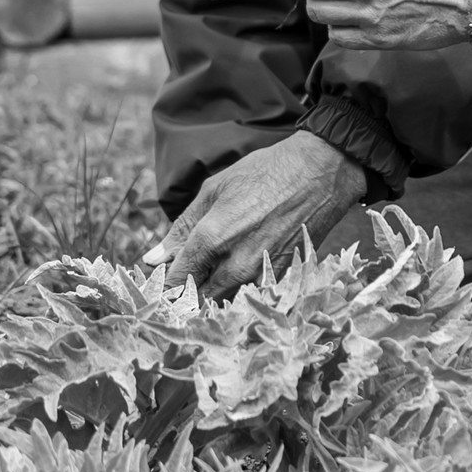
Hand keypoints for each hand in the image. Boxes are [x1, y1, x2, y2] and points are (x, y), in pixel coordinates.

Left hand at [142, 132, 367, 292]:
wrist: (319, 173)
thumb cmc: (264, 173)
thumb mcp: (215, 189)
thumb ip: (182, 228)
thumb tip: (152, 259)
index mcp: (212, 238)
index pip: (176, 281)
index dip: (164, 285)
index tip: (158, 285)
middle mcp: (235, 265)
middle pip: (198, 298)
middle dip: (187, 293)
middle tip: (184, 278)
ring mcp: (260, 275)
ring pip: (224, 299)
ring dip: (212, 291)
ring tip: (214, 267)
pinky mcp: (279, 278)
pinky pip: (248, 292)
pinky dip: (238, 286)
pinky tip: (241, 262)